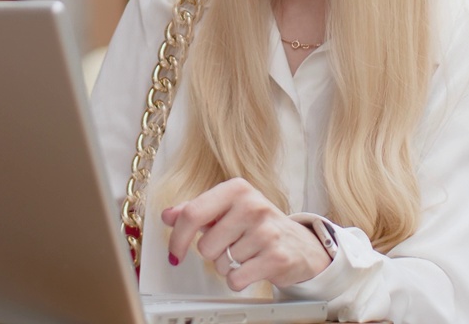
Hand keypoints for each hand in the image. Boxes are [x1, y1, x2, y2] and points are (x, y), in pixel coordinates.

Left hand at [162, 178, 331, 289]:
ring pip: (221, 263)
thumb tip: (168, 215)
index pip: (193, 213)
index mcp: (237, 189)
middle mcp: (253, 205)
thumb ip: (196, 211)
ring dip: (228, 265)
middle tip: (231, 245)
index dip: (177, 238)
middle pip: (205, 245)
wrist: (300, 245)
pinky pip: (236, 279)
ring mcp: (266, 231)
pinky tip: (252, 267)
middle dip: (213, 253)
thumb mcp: (227, 211)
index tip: (175, 252)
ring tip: (246, 254)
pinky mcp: (276, 257)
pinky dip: (238, 279)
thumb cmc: (258, 226)